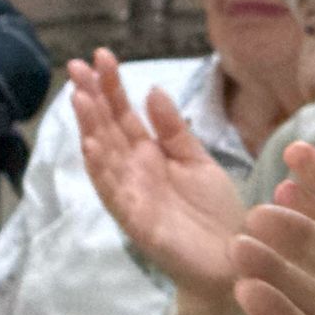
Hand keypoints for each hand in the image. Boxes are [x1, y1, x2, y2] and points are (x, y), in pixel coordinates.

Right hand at [71, 49, 245, 298]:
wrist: (239, 259)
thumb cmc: (216, 212)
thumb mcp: (197, 160)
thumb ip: (173, 130)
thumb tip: (152, 90)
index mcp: (149, 155)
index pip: (123, 116)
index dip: (111, 87)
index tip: (101, 56)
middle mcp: (134, 173)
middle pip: (106, 130)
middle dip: (91, 98)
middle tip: (76, 66)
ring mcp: (133, 197)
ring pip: (104, 159)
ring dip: (90, 129)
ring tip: (80, 98)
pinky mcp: (139, 223)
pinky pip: (116, 195)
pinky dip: (103, 172)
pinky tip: (92, 148)